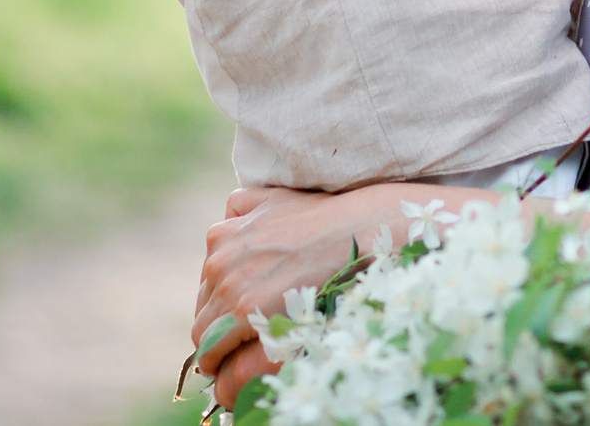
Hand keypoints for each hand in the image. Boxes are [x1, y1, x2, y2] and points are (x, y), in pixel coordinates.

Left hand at [192, 184, 589, 405]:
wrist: (387, 227)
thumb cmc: (346, 214)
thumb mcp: (288, 196)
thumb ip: (254, 203)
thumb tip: (230, 213)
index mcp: (226, 235)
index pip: (205, 289)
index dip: (222, 311)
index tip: (241, 325)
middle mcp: (224, 265)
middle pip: (202, 321)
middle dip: (222, 338)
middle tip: (252, 349)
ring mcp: (241, 297)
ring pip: (210, 351)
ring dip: (228, 365)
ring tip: (254, 373)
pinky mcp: (264, 330)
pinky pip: (233, 378)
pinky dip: (238, 390)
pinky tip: (253, 393)